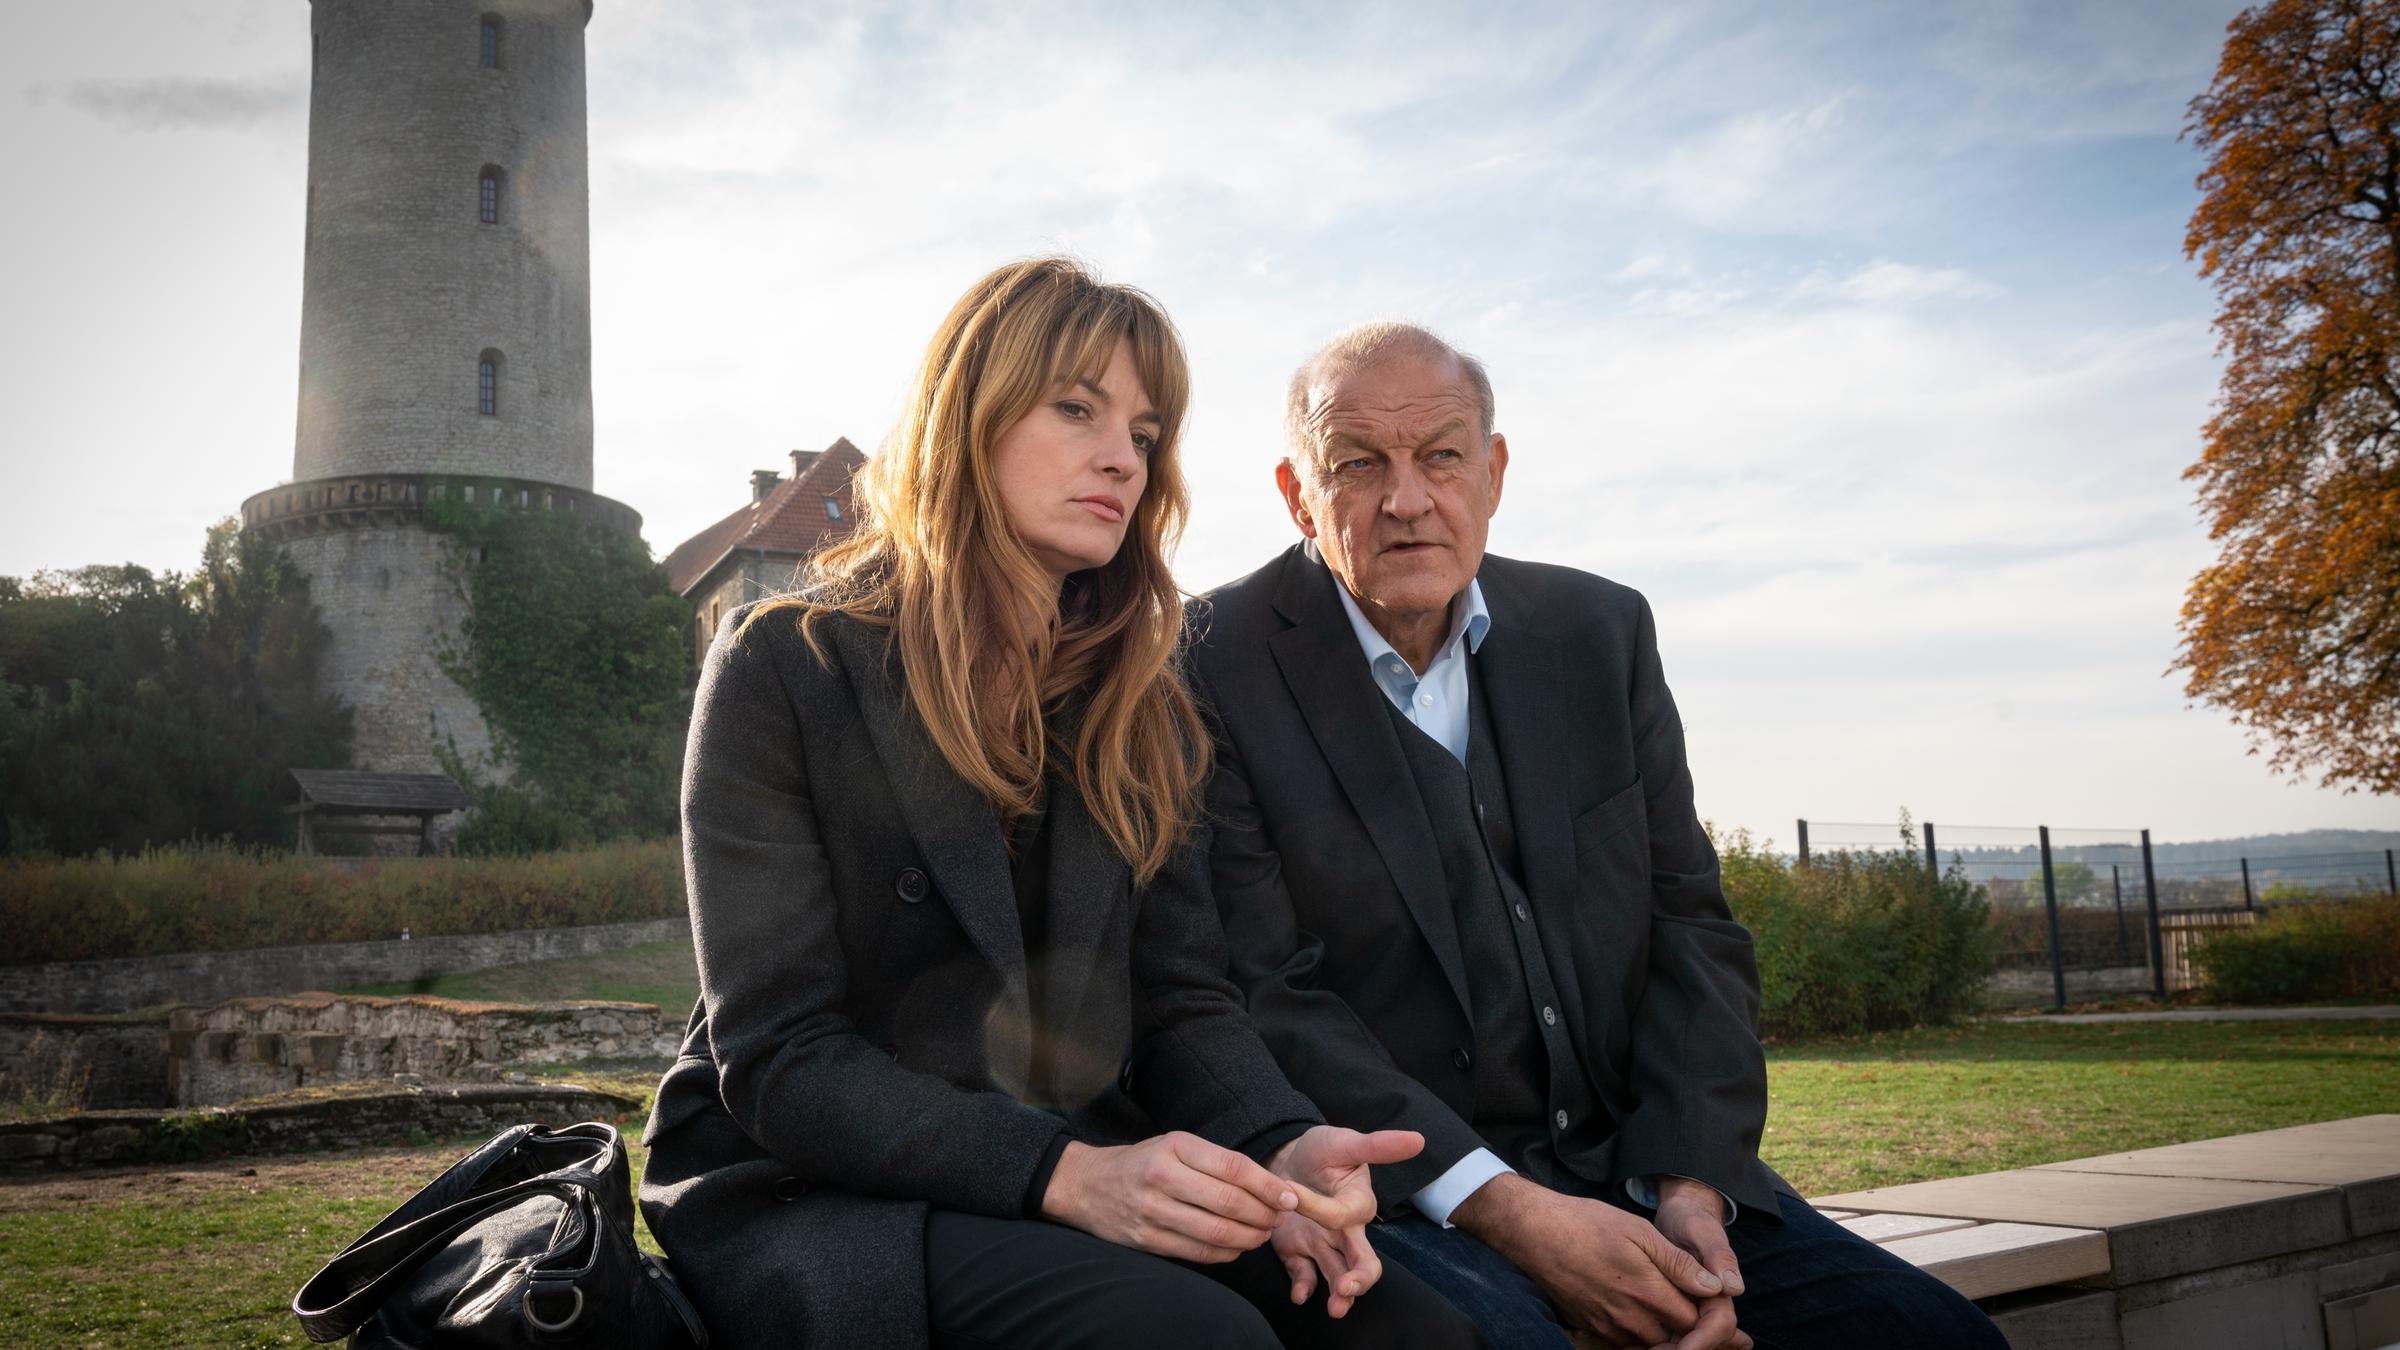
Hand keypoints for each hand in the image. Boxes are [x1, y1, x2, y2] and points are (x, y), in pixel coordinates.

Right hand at [1039, 1132, 1306, 1262]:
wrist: (1086, 1184)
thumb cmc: (1142, 1162)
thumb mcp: (1176, 1146)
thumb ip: (1217, 1162)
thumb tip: (1269, 1186)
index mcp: (1175, 1146)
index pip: (1235, 1168)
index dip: (1269, 1186)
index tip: (1290, 1197)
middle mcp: (1162, 1177)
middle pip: (1229, 1203)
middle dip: (1264, 1215)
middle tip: (1279, 1218)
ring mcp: (1152, 1211)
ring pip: (1216, 1232)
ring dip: (1249, 1237)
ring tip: (1262, 1233)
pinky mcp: (1146, 1240)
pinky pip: (1198, 1252)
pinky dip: (1226, 1252)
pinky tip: (1237, 1246)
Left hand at [1263, 1126, 1422, 1315]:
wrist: (1291, 1158)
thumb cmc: (1323, 1151)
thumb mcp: (1346, 1143)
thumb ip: (1377, 1146)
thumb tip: (1418, 1139)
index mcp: (1357, 1205)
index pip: (1342, 1216)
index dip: (1317, 1207)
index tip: (1291, 1191)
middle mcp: (1344, 1232)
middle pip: (1363, 1263)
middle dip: (1359, 1278)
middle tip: (1347, 1286)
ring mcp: (1323, 1245)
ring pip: (1338, 1276)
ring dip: (1339, 1294)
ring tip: (1335, 1308)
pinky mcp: (1299, 1252)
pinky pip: (1305, 1276)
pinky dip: (1304, 1288)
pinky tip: (1300, 1295)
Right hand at [1451, 1174, 1724, 1346]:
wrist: (1534, 1232)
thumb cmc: (1587, 1224)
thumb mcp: (1639, 1231)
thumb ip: (1678, 1262)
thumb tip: (1714, 1287)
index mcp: (1647, 1292)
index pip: (1695, 1321)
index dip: (1710, 1313)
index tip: (1714, 1301)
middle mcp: (1629, 1318)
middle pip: (1677, 1340)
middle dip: (1693, 1330)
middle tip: (1706, 1316)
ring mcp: (1609, 1327)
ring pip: (1652, 1345)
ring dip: (1668, 1334)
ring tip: (1677, 1315)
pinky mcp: (1592, 1328)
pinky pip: (1627, 1343)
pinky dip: (1643, 1336)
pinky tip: (1646, 1317)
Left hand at [1647, 1178, 1748, 1349]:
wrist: (1680, 1218)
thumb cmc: (1691, 1222)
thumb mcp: (1701, 1231)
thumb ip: (1717, 1256)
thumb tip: (1732, 1287)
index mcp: (1720, 1293)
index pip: (1718, 1325)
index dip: (1702, 1341)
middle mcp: (1707, 1308)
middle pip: (1698, 1341)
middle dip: (1676, 1349)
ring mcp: (1689, 1312)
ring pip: (1679, 1341)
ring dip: (1661, 1348)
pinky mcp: (1670, 1313)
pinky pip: (1663, 1335)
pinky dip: (1649, 1343)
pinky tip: (1626, 1345)